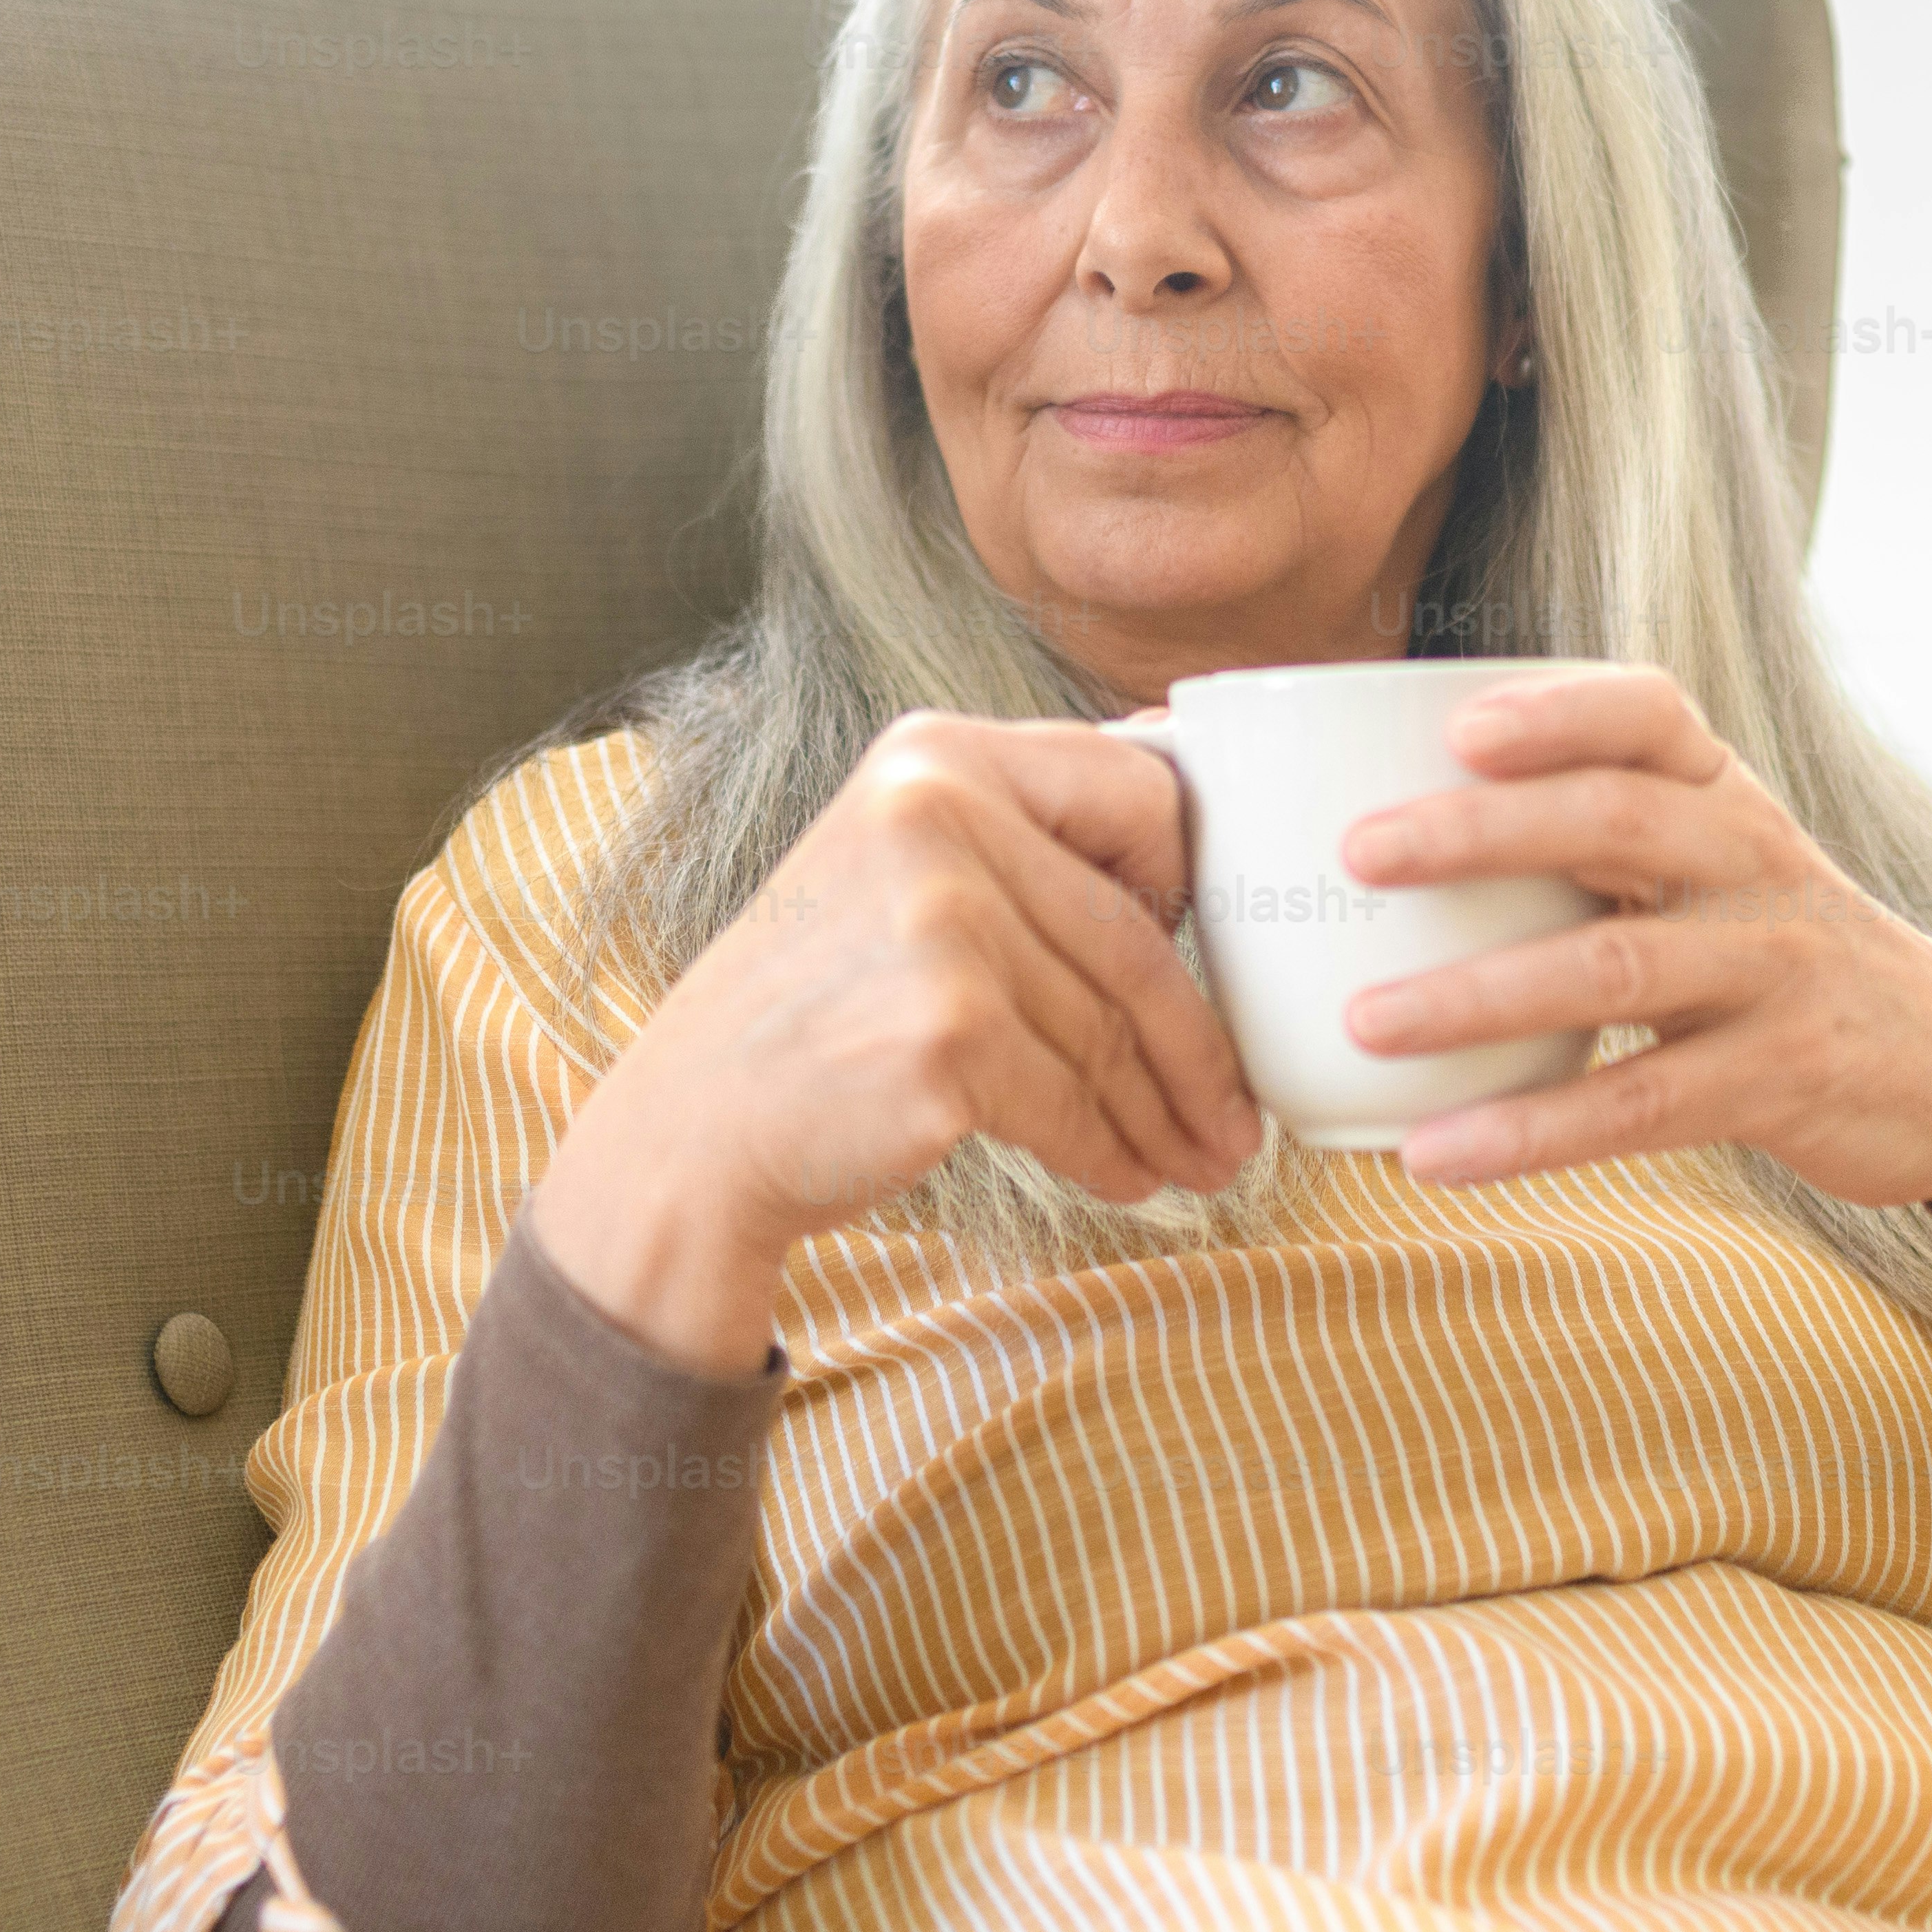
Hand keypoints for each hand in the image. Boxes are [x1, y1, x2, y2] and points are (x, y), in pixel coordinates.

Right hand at [531, 713, 1259, 1375]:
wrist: (692, 1130)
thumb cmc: (816, 1006)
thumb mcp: (899, 866)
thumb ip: (1019, 836)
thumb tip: (1186, 827)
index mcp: (938, 754)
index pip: (1140, 790)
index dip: (1192, 879)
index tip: (1212, 955)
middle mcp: (940, 817)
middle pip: (1138, 936)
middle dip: (1202, 1047)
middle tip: (1239, 1116)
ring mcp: (943, 926)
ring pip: (1112, 1033)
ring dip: (1164, 1115)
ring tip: (1197, 1161)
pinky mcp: (948, 1034)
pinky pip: (1074, 1103)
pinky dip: (1111, 1153)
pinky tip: (1127, 1177)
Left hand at [1330, 665, 1931, 1212]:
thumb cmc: (1776, 952)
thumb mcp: (1713, 867)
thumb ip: (1593, 839)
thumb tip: (1387, 828)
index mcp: (1724, 795)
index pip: (1651, 715)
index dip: (1558, 712)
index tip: (1458, 727)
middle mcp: (1754, 862)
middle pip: (1615, 820)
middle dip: (1478, 832)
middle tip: (1357, 853)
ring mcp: (1774, 968)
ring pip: (1615, 967)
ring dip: (1478, 995)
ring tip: (1365, 1024)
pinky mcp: (1780, 1078)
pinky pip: (1638, 1104)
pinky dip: (1528, 1132)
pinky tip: (1435, 1153)